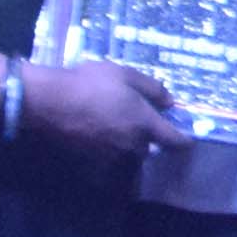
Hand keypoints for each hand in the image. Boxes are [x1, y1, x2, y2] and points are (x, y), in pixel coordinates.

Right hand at [12, 56, 187, 161]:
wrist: (49, 102)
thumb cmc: (90, 83)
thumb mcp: (125, 75)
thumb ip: (153, 89)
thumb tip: (170, 102)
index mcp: (145, 125)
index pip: (175, 141)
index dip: (184, 140)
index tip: (187, 139)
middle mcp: (132, 146)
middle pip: (149, 148)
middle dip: (148, 138)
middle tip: (137, 121)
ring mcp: (111, 156)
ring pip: (128, 154)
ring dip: (127, 145)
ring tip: (113, 126)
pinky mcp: (91, 162)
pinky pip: (108, 159)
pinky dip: (107, 150)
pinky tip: (97, 135)